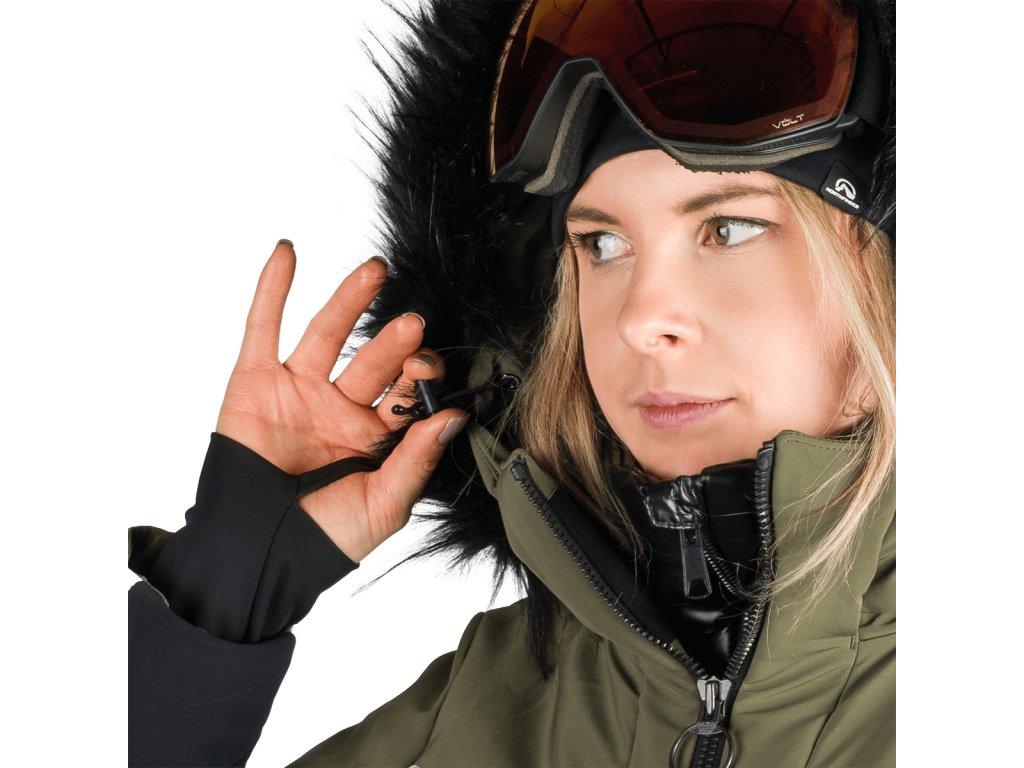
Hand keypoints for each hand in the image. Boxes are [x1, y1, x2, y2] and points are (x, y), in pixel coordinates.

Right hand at [216, 241, 466, 560]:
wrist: (254, 553)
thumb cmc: (323, 539)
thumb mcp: (382, 505)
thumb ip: (416, 459)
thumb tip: (454, 416)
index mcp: (373, 435)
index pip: (403, 392)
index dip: (419, 376)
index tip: (431, 368)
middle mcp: (338, 407)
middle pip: (372, 361)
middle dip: (393, 343)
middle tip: (413, 325)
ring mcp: (297, 390)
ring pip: (326, 334)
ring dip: (349, 300)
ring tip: (376, 271)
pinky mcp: (254, 381)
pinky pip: (262, 327)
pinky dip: (272, 289)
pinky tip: (288, 252)